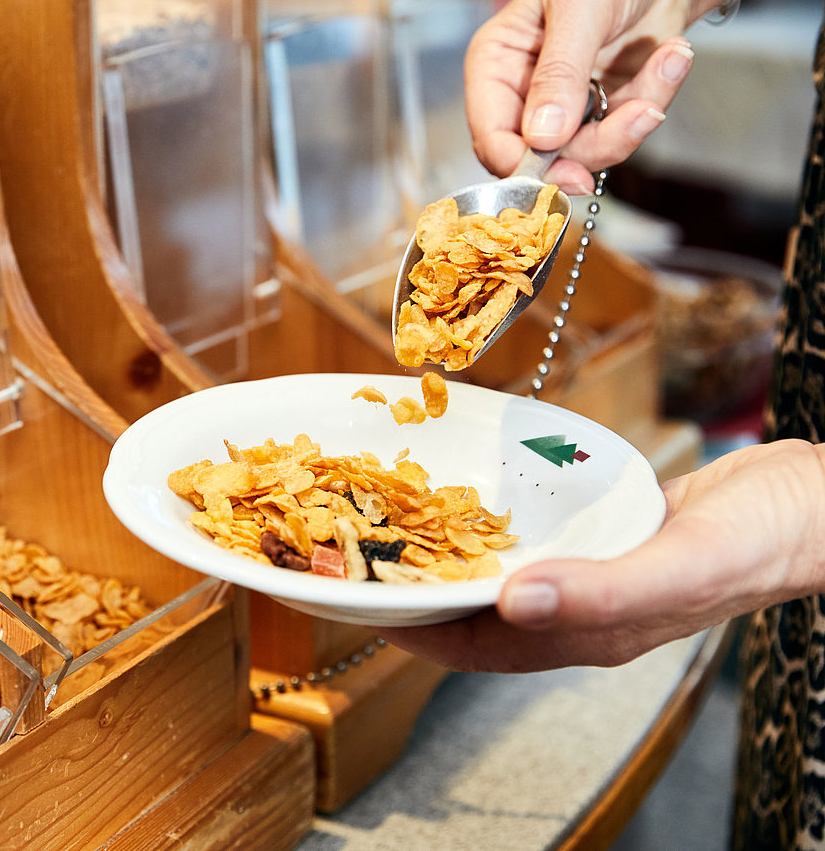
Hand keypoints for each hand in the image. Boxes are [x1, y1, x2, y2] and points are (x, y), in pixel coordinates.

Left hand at [375, 439, 824, 671]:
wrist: (812, 504)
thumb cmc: (757, 542)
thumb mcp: (679, 566)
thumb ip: (601, 591)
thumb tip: (513, 604)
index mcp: (590, 633)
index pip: (480, 646)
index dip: (418, 630)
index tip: (360, 604)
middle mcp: (582, 609)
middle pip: (479, 613)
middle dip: (421, 592)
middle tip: (364, 556)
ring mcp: (593, 572)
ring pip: (502, 572)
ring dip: (451, 555)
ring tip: (400, 525)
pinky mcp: (605, 536)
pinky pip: (534, 536)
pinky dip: (495, 522)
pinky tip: (472, 495)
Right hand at [464, 0, 732, 193]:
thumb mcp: (579, 8)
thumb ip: (559, 74)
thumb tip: (542, 138)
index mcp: (496, 65)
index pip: (492, 136)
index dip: (523, 164)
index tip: (567, 172)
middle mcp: (522, 95)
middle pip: (541, 158)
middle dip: (596, 143)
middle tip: (642, 113)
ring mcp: (562, 108)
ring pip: (587, 154)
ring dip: (635, 116)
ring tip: (669, 60)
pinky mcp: (601, 112)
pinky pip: (624, 132)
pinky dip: (655, 98)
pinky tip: (670, 56)